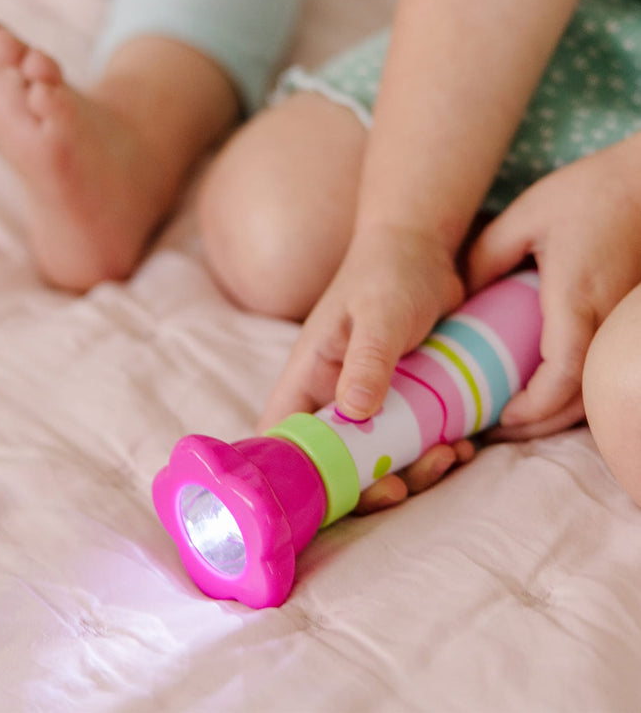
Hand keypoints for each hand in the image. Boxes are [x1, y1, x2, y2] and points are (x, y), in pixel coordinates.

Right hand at [257, 221, 465, 512]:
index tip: (338, 494)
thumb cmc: (389, 273)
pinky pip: (413, 442)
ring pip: (379, 459)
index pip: (282, 437)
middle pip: (334, 463)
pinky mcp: (404, 403)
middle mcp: (332, 398)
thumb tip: (354, 412)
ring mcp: (369, 404)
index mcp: (308, 378)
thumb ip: (366, 359)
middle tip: (405, 484)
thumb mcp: (379, 314)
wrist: (424, 251)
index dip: (295, 476)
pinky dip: (436, 452)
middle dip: (369, 484)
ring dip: (412, 470)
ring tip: (450, 455)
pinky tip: (463, 443)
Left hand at [468, 138, 640, 439]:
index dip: (533, 407)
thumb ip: (486, 257)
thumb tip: (462, 298)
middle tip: (496, 431)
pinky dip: (578, 395)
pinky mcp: (628, 322)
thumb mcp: (524, 216)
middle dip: (539, 425)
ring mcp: (623, 324)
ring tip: (517, 422)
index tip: (500, 417)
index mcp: (576, 297)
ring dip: (559, 416)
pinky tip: (551, 396)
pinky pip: (605, 373)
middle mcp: (606, 319)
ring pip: (598, 392)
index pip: (561, 373)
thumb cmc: (588, 193)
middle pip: (581, 398)